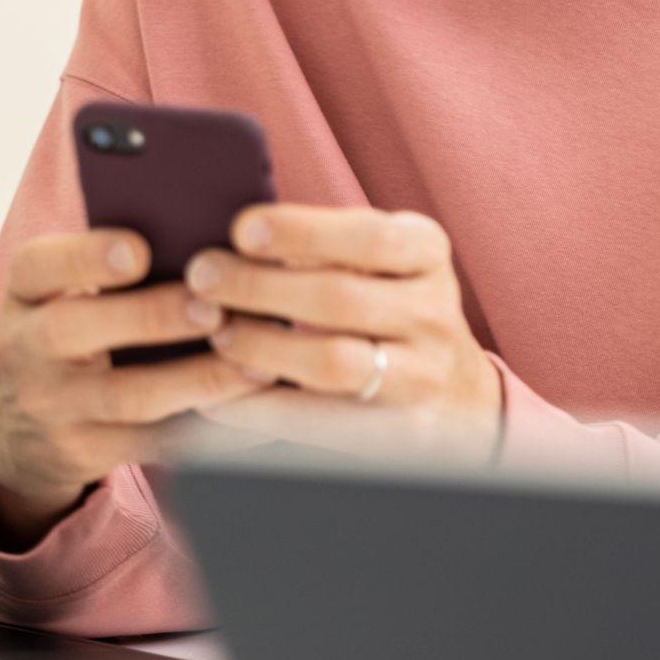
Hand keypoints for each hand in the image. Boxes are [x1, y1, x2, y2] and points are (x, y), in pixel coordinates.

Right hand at [0, 230, 273, 547]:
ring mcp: (54, 406)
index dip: (85, 258)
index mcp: (26, 293)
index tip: (138, 250)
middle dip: (149, 317)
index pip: (37, 266)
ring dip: (197, 379)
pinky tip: (254, 408)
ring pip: (126, 396)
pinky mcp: (87, 450)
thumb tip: (202, 220)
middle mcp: (26, 348)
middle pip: (74, 330)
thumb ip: (111, 260)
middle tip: (212, 307)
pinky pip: (154, 442)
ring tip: (254, 364)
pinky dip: (209, 429)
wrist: (29, 429)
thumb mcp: (66, 292)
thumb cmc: (76, 329)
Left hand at [184, 205, 502, 462]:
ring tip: (217, 333)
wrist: (455, 392)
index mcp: (427, 253)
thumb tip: (238, 235)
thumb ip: (327, 242)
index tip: (241, 229)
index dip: (302, 231)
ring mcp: (422, 374)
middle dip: (261, 287)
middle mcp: (433, 312)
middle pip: (342, 299)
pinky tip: (219, 398)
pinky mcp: (400, 430)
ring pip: (334, 362)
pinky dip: (261, 410)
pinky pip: (321, 421)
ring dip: (261, 346)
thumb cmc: (387, 304)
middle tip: (203, 276)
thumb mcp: (381, 258)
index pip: (370, 236)